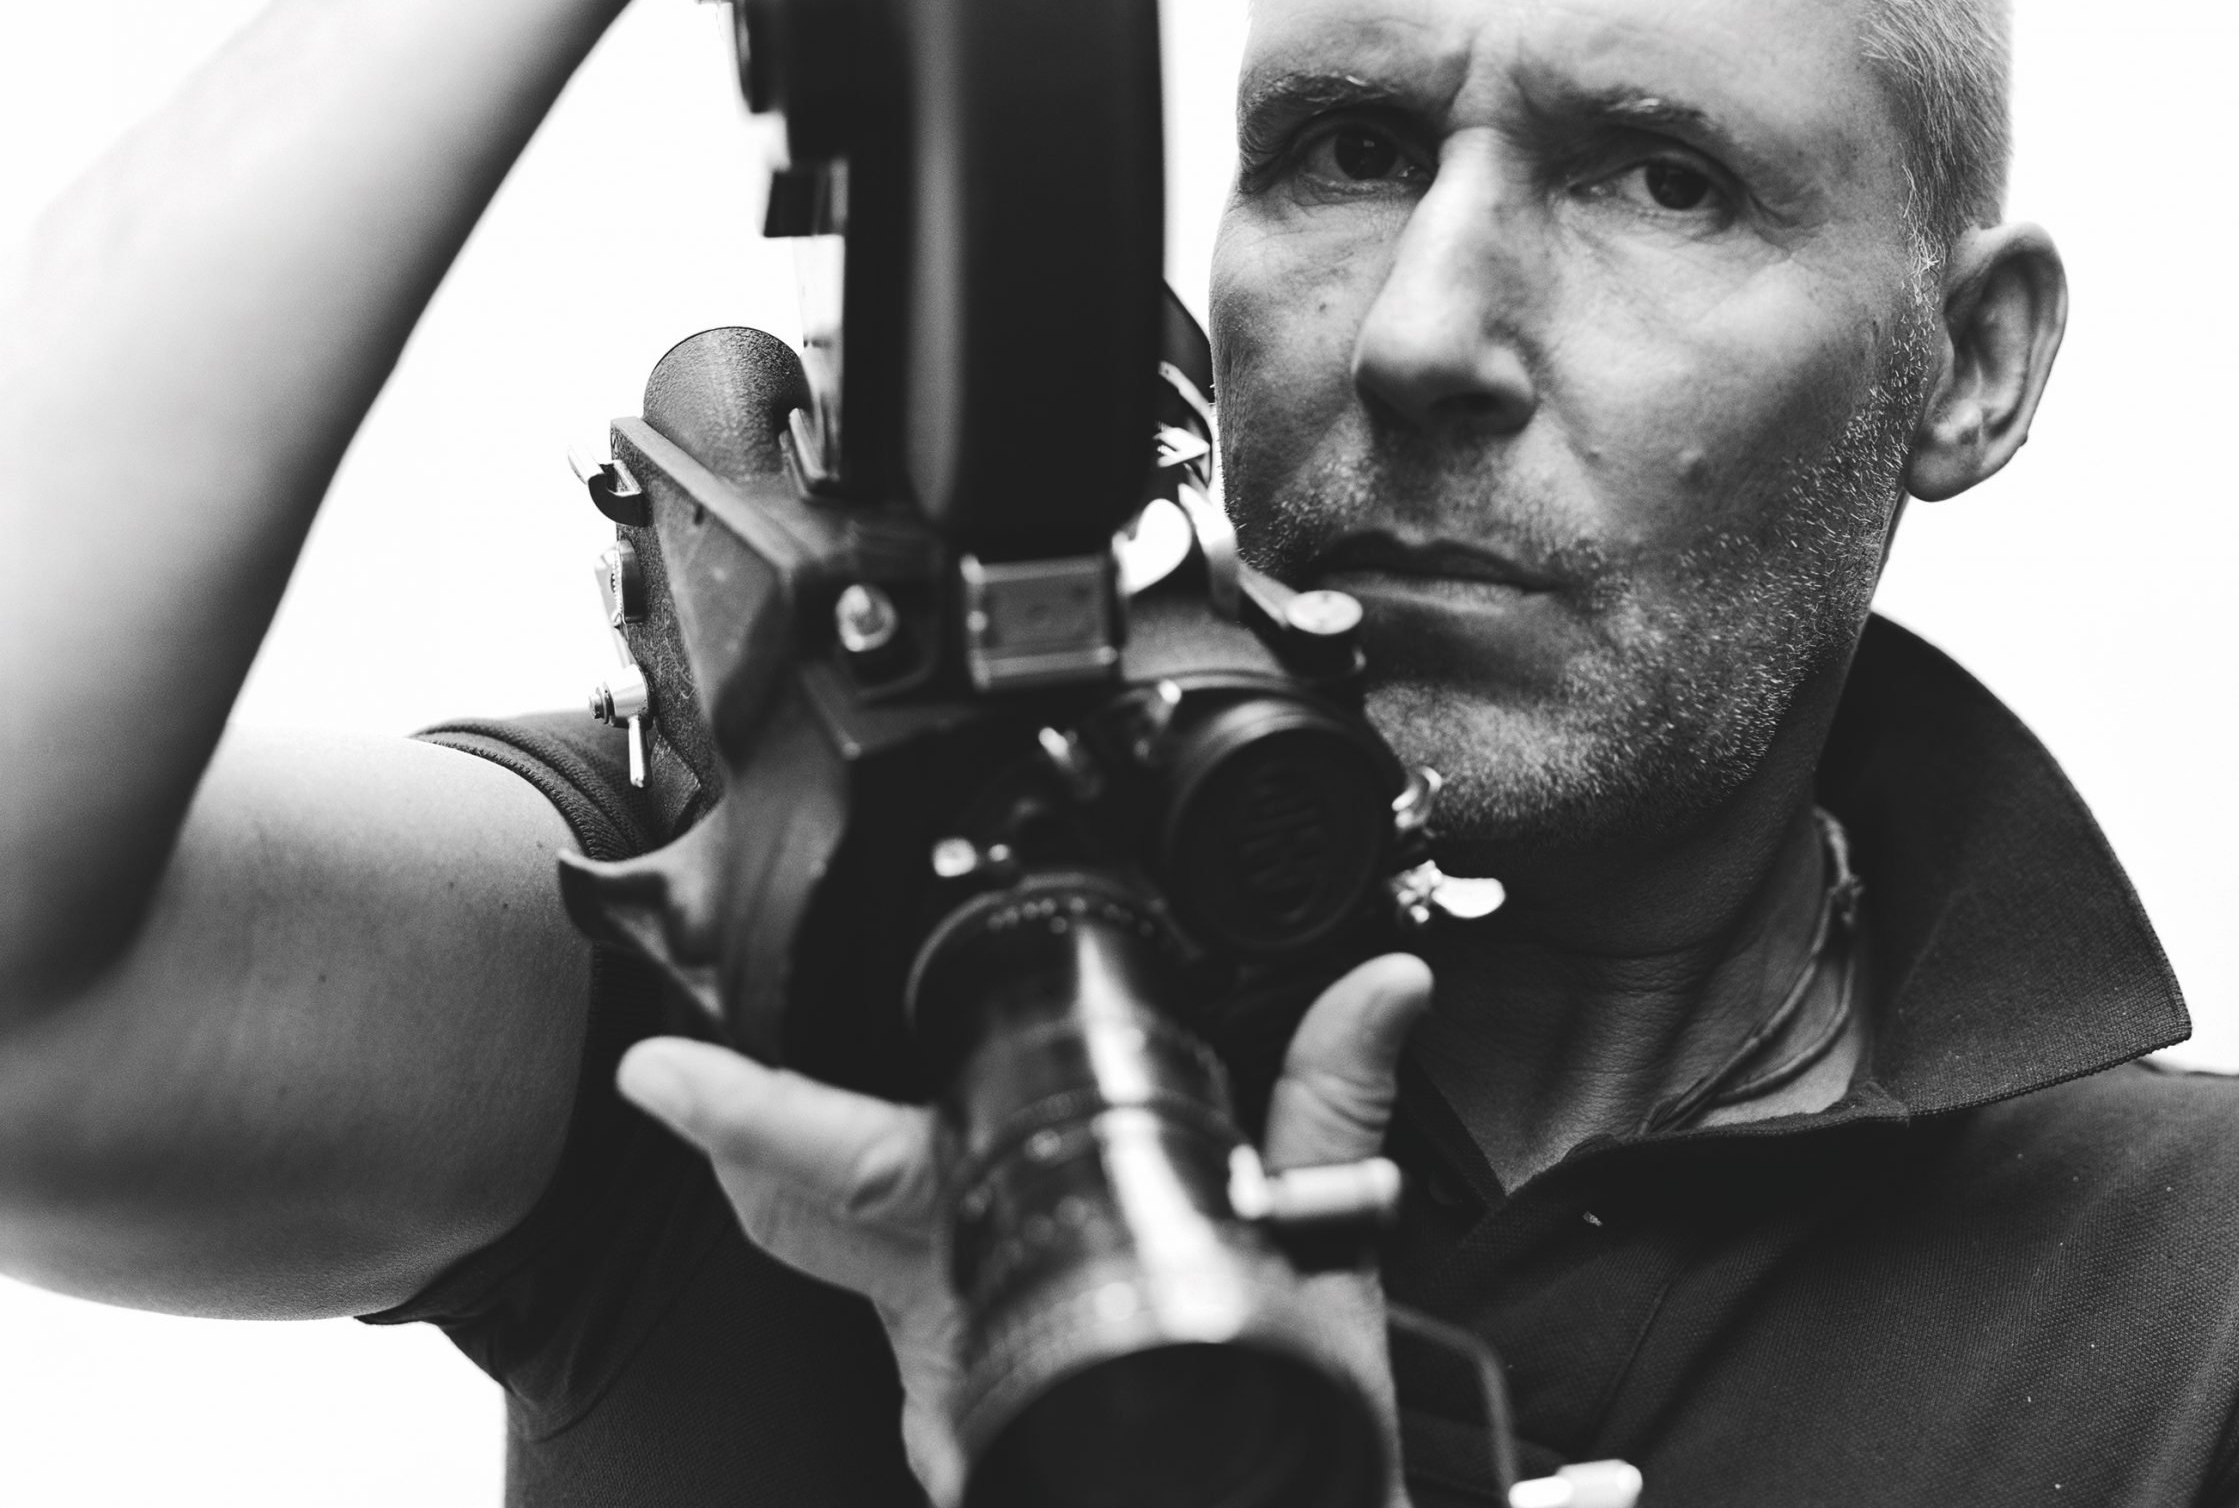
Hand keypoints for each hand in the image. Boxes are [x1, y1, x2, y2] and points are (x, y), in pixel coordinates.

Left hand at [618, 953, 1434, 1506]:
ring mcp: (943, 1377)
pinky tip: (934, 1201)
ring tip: (785, 1096)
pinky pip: (892, 1307)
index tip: (661, 1069)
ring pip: (832, 1260)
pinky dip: (890, 1240)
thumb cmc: (1275, 1447)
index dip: (742, 1114)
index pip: (844, 1173)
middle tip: (690, 1055)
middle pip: (794, 1215)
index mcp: (1002, 1275)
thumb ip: (1330, 1113)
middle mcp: (946, 1334)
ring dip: (810, 1182)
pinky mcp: (960, 1404)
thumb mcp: (1320, 1274)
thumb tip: (1378, 989)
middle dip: (734, 1136)